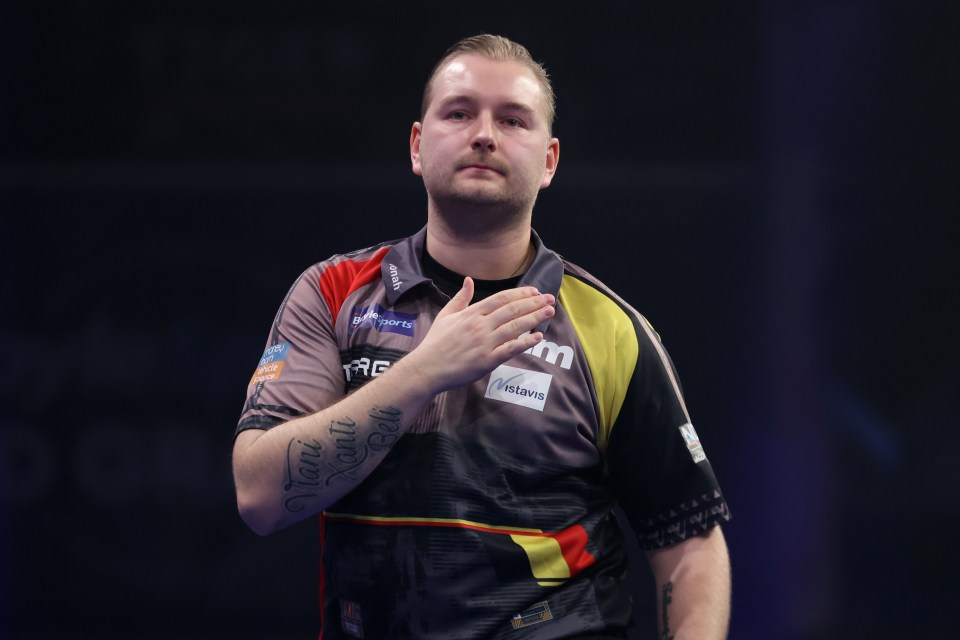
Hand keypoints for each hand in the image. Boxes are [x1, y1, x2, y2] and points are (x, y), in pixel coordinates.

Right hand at [403, 277, 554, 392]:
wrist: (427, 368)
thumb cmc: (436, 342)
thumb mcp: (446, 315)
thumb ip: (461, 298)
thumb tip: (469, 280)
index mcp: (471, 313)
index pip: (501, 299)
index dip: (520, 294)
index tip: (535, 291)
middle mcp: (480, 325)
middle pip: (512, 310)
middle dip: (534, 303)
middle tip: (550, 299)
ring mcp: (485, 343)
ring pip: (515, 327)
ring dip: (534, 318)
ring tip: (549, 312)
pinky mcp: (487, 360)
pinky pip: (511, 349)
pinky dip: (526, 342)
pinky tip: (538, 337)